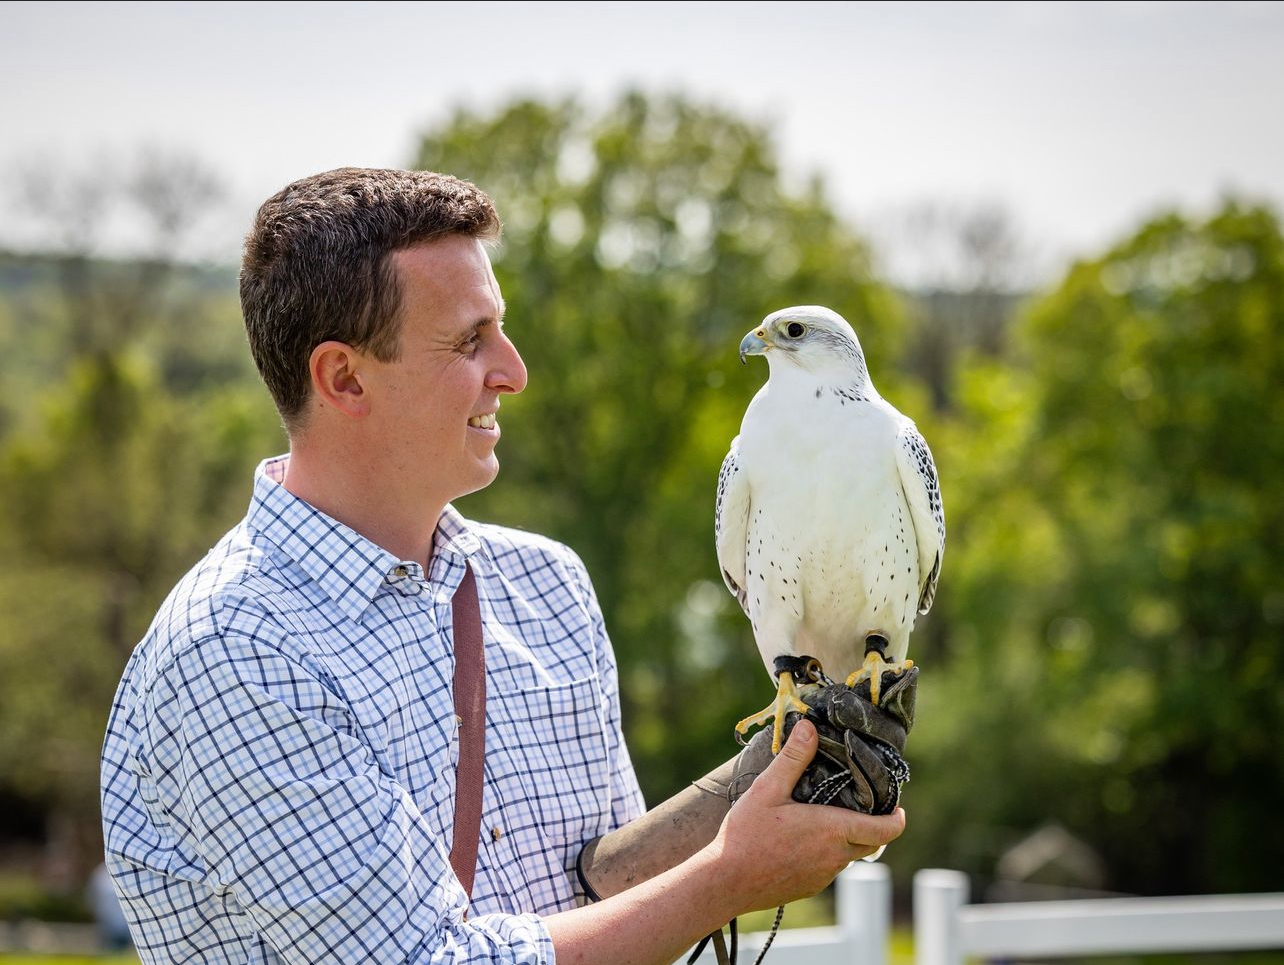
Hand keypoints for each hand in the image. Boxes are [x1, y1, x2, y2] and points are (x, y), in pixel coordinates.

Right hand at [703, 719, 905, 912]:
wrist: (725, 882)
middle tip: (863, 805)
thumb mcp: (768, 789)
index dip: (897, 819)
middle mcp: (835, 857)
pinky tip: (802, 840)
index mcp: (833, 830)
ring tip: (827, 817)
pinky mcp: (809, 888)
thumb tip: (811, 727)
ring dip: (848, 839)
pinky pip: (830, 868)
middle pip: (873, 843)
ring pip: (850, 856)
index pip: (887, 829)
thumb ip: (793, 758)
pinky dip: (828, 853)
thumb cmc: (746, 834)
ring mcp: (823, 876)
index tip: (897, 807)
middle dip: (875, 826)